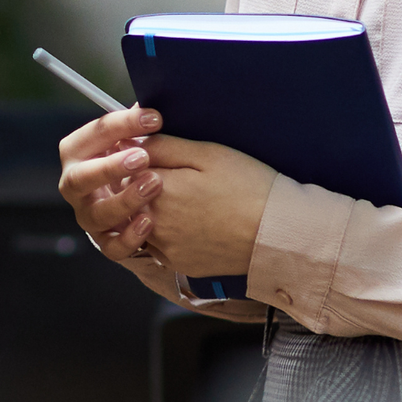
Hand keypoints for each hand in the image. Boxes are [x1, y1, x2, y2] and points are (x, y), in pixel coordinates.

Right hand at [59, 107, 176, 293]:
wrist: (132, 205)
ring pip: (95, 214)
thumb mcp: (133, 141)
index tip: (155, 118)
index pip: (91, 135)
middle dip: (109, 167)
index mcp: (79, 153)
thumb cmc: (132, 163)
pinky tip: (149, 222)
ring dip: (124, 200)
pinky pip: (111, 245)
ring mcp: (87, 215)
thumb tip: (150, 103)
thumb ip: (137, 126)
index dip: (121, 124)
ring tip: (155, 185)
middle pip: (79, 178)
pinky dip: (129, 237)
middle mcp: (75, 185)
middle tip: (143, 157)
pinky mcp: (104, 241)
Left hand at [140, 135, 275, 278]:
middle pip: (129, 196)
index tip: (159, 156)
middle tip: (179, 178)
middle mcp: (153, 221)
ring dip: (151, 209)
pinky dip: (165, 232)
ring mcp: (164, 246)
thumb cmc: (249, 187)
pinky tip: (191, 222)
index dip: (139, 158)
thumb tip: (129, 138)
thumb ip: (164, 145)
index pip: (124, 168)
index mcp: (158, 188)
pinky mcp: (176, 263)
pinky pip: (156, 244)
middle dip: (142, 183)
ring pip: (140, 221)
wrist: (277, 234)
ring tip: (188, 201)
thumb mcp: (209, 153)